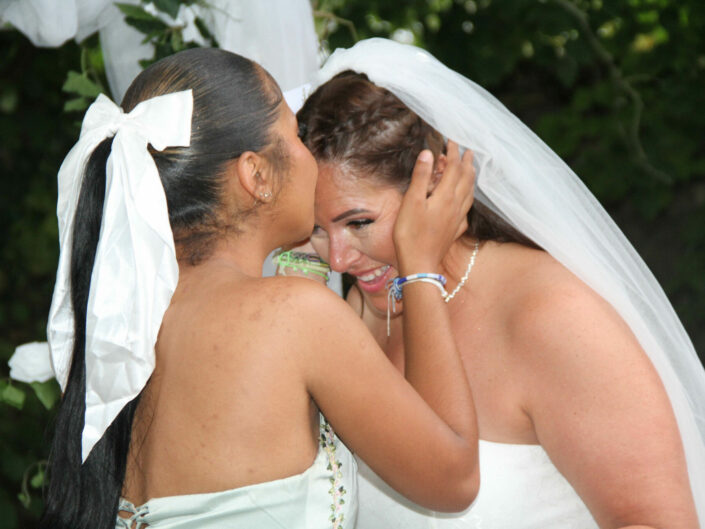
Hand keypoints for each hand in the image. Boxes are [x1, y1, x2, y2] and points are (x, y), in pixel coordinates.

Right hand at [393, 141, 474, 274]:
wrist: (420, 263)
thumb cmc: (411, 234)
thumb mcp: (411, 202)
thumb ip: (421, 177)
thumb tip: (428, 153)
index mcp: (445, 196)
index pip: (453, 168)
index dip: (453, 153)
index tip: (451, 141)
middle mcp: (456, 206)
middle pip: (465, 179)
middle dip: (467, 163)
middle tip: (468, 151)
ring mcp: (457, 219)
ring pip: (469, 194)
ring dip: (470, 179)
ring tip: (471, 170)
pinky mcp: (455, 231)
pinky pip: (467, 210)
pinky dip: (468, 199)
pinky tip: (465, 202)